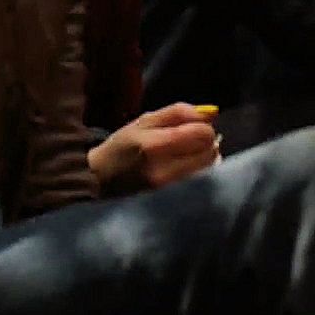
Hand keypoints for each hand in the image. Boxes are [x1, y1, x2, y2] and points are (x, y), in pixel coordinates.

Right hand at [88, 102, 219, 192]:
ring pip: (209, 169)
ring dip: (204, 160)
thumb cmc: (124, 146)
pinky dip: (200, 174)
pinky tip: (185, 171)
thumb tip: (212, 112)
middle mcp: (164, 172)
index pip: (202, 134)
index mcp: (154, 146)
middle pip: (210, 153)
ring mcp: (170, 191)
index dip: (203, 127)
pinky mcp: (174, 203)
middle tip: (189, 142)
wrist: (101, 180)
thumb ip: (179, 112)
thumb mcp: (145, 121)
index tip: (192, 128)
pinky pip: (202, 184)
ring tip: (186, 157)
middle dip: (205, 144)